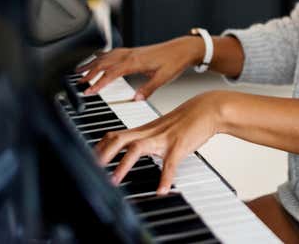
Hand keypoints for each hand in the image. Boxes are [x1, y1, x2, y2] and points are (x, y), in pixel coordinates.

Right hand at [76, 36, 203, 99]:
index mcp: (136, 62)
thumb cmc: (175, 62)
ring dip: (92, 63)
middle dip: (89, 73)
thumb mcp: (163, 78)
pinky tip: (97, 59)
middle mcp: (131, 55)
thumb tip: (136, 99)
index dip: (98, 83)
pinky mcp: (134, 50)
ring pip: (106, 56)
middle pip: (104, 63)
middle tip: (78, 82)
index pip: (111, 73)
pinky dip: (102, 56)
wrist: (183, 48)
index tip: (88, 90)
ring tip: (79, 70)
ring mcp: (131, 51)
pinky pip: (112, 52)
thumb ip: (148, 89)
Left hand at [94, 91, 221, 194]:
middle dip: (102, 154)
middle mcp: (151, 132)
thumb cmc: (189, 118)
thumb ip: (151, 136)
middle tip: (90, 170)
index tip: (89, 159)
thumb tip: (141, 147)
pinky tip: (162, 190)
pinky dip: (165, 178)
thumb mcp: (165, 126)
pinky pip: (170, 163)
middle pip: (119, 138)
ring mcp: (164, 138)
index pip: (116, 134)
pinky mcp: (180, 145)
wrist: (210, 108)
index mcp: (146, 129)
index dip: (100, 147)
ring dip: (123, 165)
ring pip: (137, 147)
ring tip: (115, 181)